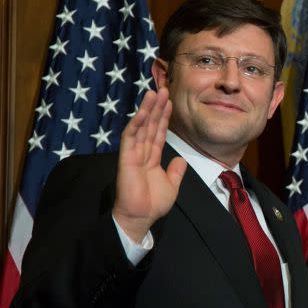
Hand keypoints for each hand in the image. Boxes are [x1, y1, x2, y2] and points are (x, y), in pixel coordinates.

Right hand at [112, 88, 187, 241]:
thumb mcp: (172, 185)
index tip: (170, 102)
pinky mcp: (126, 159)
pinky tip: (142, 112)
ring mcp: (133, 154)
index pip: (159, 133)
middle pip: (150, 125)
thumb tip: (181, 160)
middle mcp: (142, 153)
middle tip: (164, 89)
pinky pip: (130, 138)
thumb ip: (176, 171)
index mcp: (152, 158)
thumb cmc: (153, 204)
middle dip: (157, 108)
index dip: (164, 118)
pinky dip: (136, 124)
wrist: (140, 218)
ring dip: (147, 110)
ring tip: (154, 93)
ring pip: (141, 127)